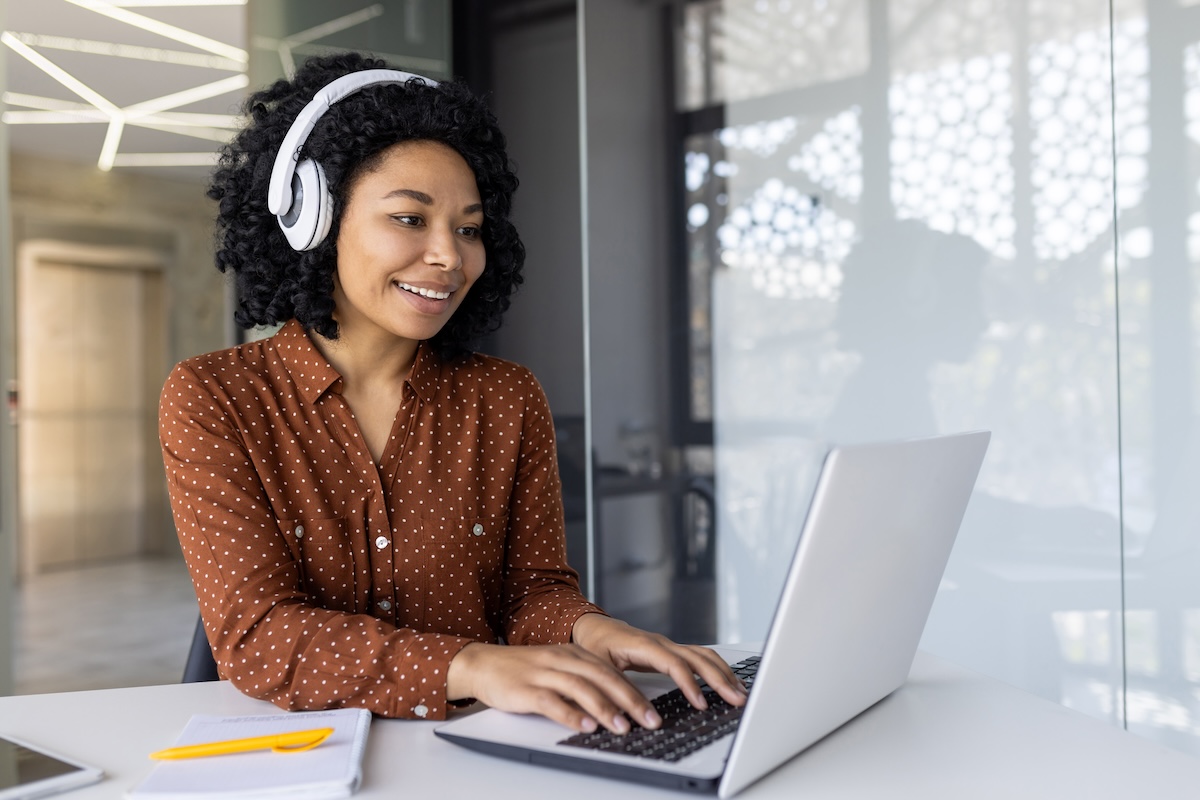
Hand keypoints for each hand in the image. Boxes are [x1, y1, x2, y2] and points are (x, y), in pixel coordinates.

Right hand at [446, 641, 666, 733]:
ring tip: (623, 727)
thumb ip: (584, 681)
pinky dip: (571, 714)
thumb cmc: (523, 671)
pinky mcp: (526, 690)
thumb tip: (616, 704)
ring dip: (605, 709)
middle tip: (650, 720)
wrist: (482, 664)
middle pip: (603, 678)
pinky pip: (552, 702)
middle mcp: (562, 659)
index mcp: (574, 653)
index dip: (635, 692)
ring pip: (581, 689)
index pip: (612, 672)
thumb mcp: (558, 668)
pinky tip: (585, 726)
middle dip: (630, 701)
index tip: (654, 711)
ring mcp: (544, 673)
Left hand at [571, 614, 746, 713]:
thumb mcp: (598, 668)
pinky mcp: (672, 652)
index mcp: (643, 644)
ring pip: (704, 656)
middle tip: (737, 700)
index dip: (689, 683)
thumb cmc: (594, 646)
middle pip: (697, 658)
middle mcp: (661, 642)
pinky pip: (700, 658)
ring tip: (740, 694)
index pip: (674, 663)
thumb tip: (633, 716)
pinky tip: (728, 683)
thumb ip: (615, 690)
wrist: (594, 627)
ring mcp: (669, 645)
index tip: (700, 704)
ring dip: (724, 674)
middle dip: (719, 679)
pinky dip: (717, 670)